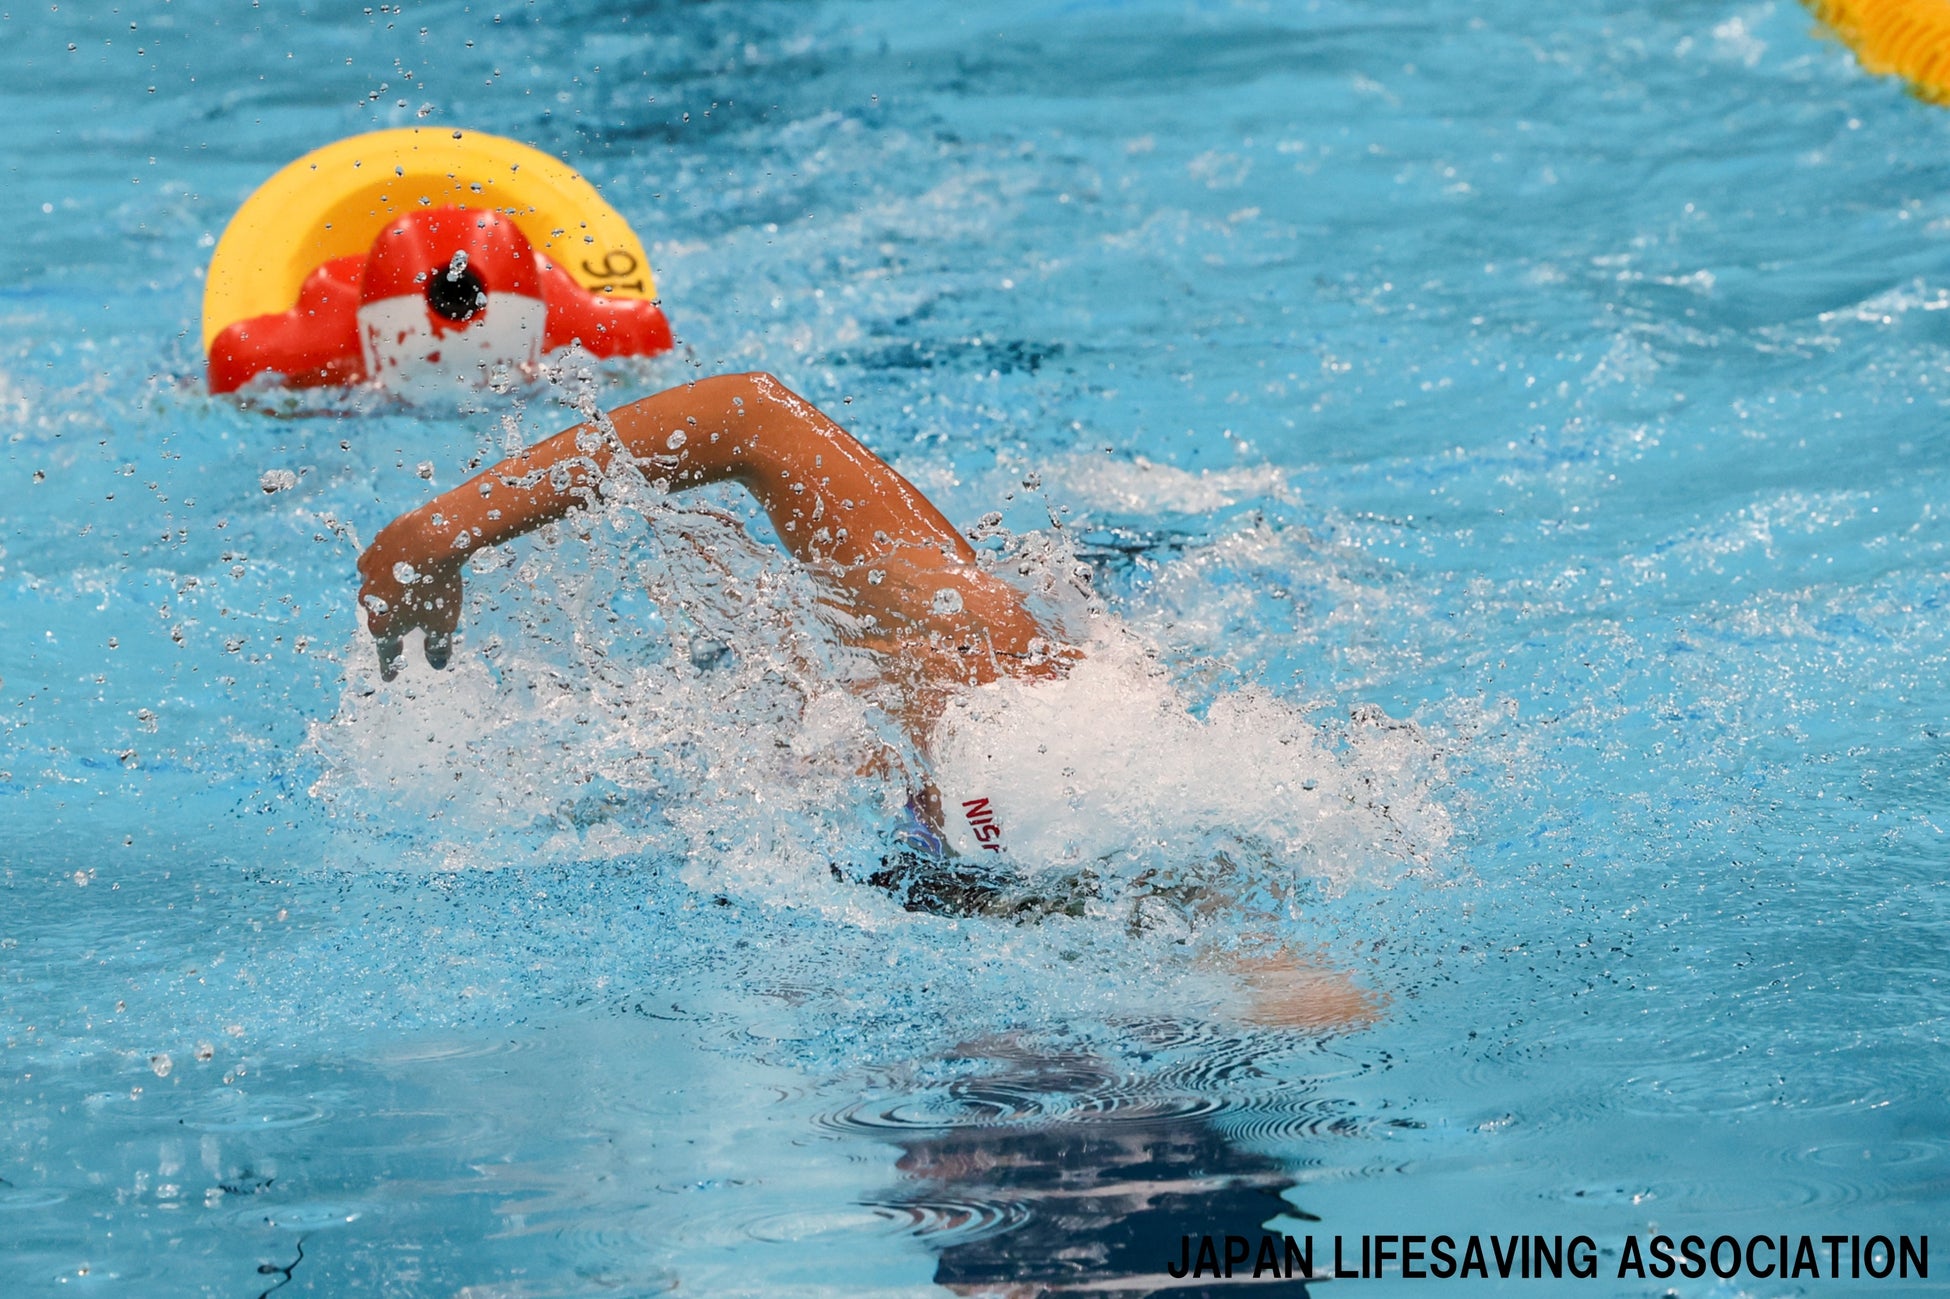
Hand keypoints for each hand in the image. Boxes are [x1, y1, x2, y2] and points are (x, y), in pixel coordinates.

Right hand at [356, 520, 463, 680]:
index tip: (390, 677)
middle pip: (380, 618)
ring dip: (390, 593)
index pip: (387, 652)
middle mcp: (368, 601)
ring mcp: (369, 573)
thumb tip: (437, 663)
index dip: (390, 665)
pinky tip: (403, 565)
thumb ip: (437, 646)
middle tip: (403, 626)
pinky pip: (380, 564)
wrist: (431, 539)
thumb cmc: (437, 587)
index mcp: (382, 624)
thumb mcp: (443, 623)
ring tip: (408, 590)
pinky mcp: (375, 549)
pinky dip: (391, 568)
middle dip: (391, 623)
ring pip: (377, 589)